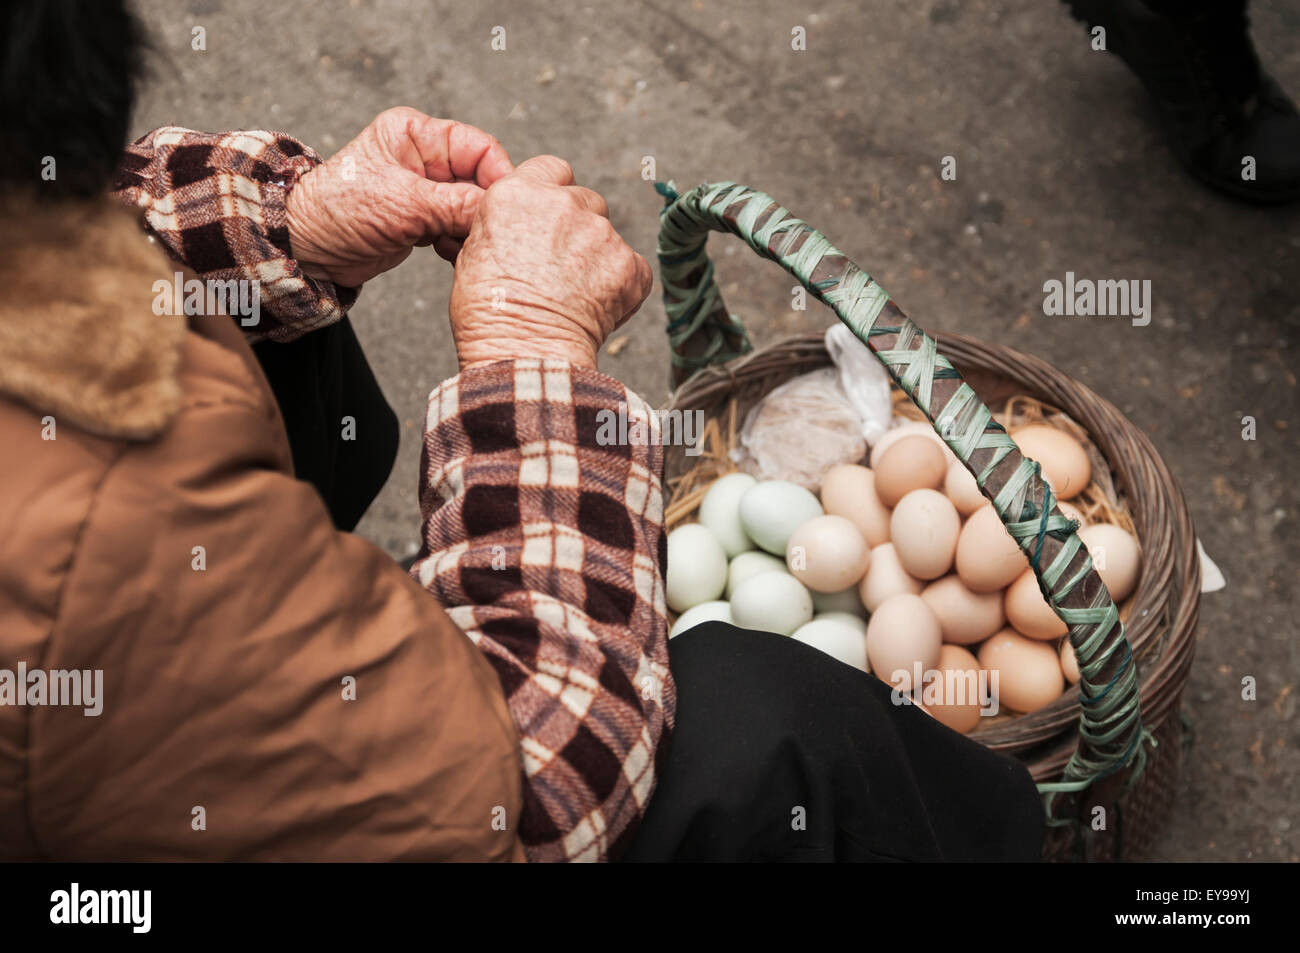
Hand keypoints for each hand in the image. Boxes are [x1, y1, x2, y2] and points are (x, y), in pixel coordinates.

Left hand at [286, 107, 512, 287]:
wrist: (307, 250)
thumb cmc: (339, 211)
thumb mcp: (403, 204)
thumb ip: (457, 206)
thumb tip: (501, 212)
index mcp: (416, 134)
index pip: (479, 146)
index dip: (498, 175)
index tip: (506, 205)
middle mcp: (425, 158)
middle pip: (480, 179)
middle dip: (482, 208)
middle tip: (481, 232)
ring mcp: (427, 191)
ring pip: (473, 208)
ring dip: (471, 229)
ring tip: (456, 244)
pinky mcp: (426, 221)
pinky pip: (460, 229)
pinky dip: (461, 243)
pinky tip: (449, 253)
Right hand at [449, 156, 652, 369]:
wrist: (522, 355)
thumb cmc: (489, 315)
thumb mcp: (472, 254)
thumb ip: (504, 225)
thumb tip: (516, 226)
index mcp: (518, 194)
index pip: (552, 169)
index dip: (552, 194)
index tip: (548, 220)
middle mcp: (563, 203)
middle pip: (585, 200)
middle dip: (577, 228)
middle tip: (560, 267)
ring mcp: (601, 233)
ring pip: (607, 234)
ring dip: (597, 256)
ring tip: (575, 293)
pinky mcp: (629, 264)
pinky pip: (633, 266)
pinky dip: (622, 284)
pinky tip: (597, 307)